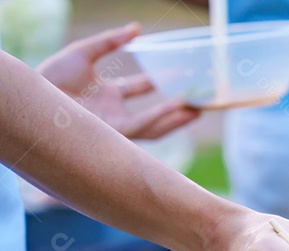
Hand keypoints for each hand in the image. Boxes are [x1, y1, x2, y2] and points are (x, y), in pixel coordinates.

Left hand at [37, 23, 199, 139]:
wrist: (37, 96)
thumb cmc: (52, 76)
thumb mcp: (85, 52)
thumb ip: (112, 41)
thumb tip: (137, 29)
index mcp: (109, 95)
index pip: (142, 89)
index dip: (163, 81)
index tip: (183, 72)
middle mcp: (115, 113)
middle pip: (155, 115)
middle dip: (178, 111)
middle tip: (200, 103)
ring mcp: (115, 126)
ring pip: (155, 127)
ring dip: (177, 119)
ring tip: (197, 110)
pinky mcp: (114, 133)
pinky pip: (144, 126)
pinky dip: (161, 117)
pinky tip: (177, 107)